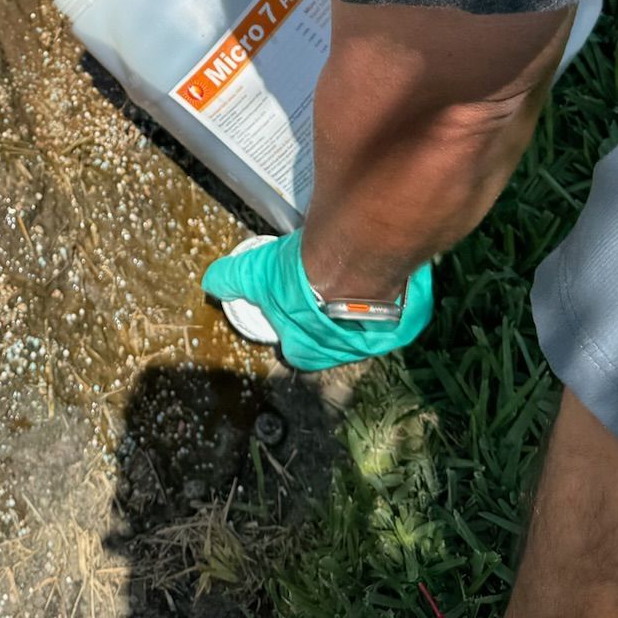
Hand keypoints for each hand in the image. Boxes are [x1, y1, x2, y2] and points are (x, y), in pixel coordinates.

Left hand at [202, 232, 432, 371]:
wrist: (355, 263)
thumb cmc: (302, 277)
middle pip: (336, 343)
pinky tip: (385, 274)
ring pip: (370, 328)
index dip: (293, 337)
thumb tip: (210, 282)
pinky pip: (401, 310)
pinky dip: (395, 296)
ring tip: (357, 283)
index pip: (297, 354)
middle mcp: (345, 351)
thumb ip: (232, 279)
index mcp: (308, 350)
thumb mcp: (255, 273)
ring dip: (365, 311)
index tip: (292, 316)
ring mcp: (379, 337)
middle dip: (332, 324)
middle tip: (327, 295)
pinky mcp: (406, 318)